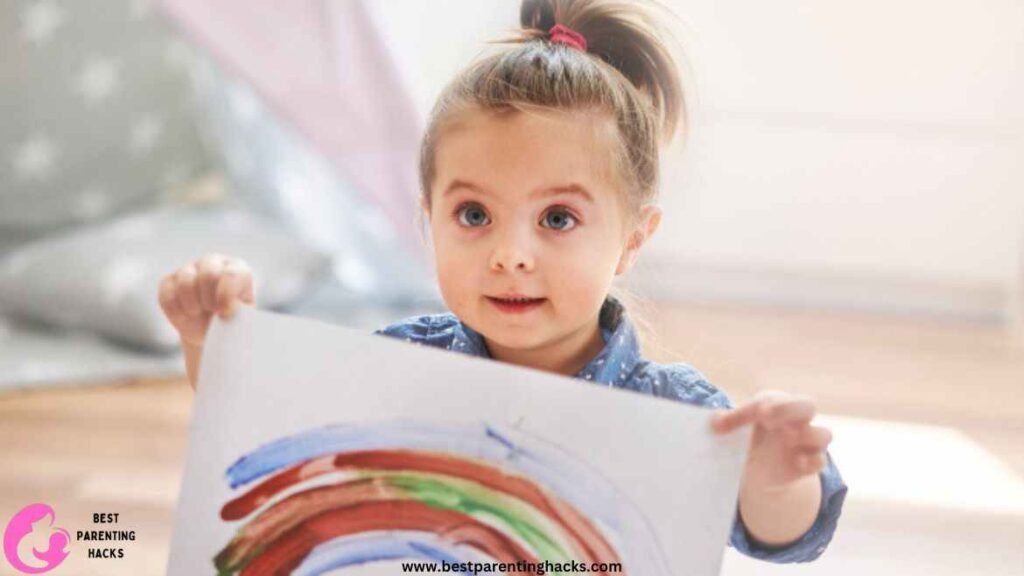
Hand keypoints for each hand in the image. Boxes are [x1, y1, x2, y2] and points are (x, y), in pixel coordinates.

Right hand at [158, 254, 255, 347]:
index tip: (225, 314)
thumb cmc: (232, 322)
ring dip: (193, 306)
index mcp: (237, 268)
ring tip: (200, 313)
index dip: (226, 296)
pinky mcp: (168, 281)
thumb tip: (226, 316)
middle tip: (213, 313)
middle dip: (210, 300)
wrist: (211, 330)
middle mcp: (213, 263)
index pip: (232, 274)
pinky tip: (187, 317)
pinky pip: (167, 296)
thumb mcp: (243, 318)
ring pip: (185, 283)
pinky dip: (176, 312)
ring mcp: (189, 269)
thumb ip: (239, 315)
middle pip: (208, 274)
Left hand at [710, 390, 831, 491]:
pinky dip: (811, 461)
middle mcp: (796, 421)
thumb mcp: (737, 428)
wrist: (762, 468)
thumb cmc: (749, 436)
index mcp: (778, 405)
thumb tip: (714, 422)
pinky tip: (797, 462)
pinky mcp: (809, 464)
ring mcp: (806, 442)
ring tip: (787, 438)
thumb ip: (727, 422)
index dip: (759, 407)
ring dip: (808, 434)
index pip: (773, 400)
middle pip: (808, 405)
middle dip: (789, 408)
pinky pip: (819, 461)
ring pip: (823, 434)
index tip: (751, 413)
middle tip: (766, 415)